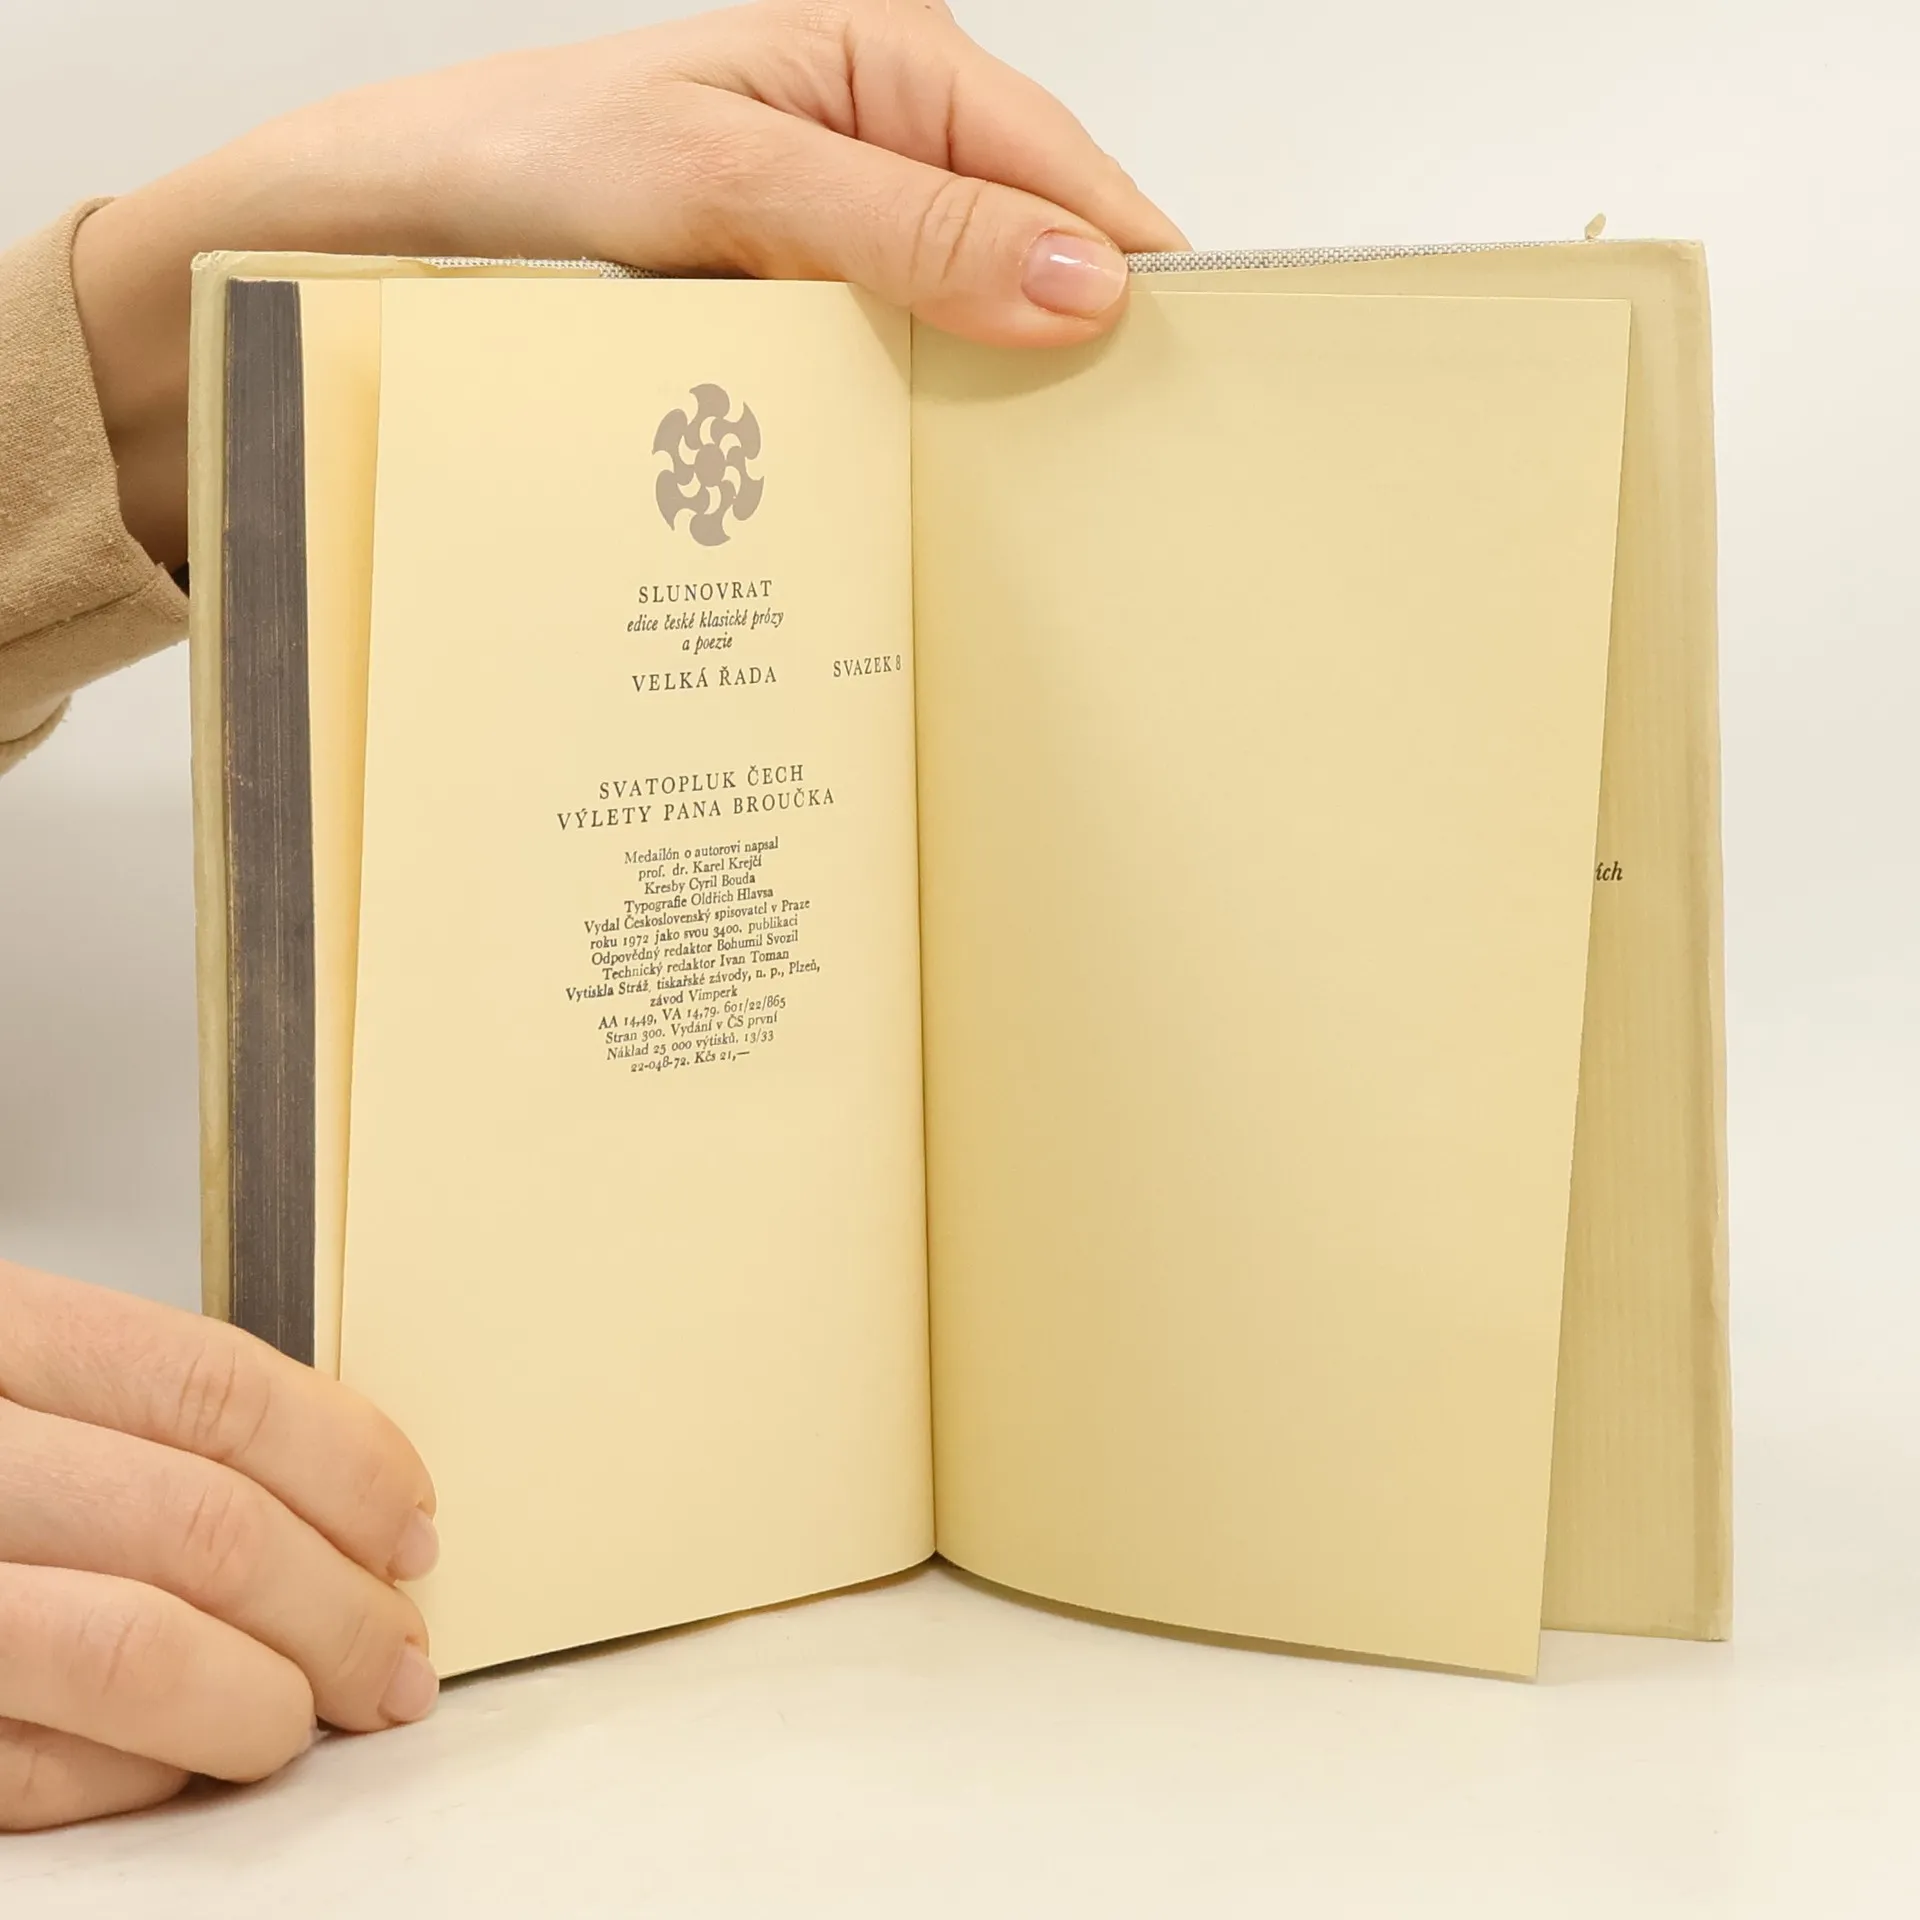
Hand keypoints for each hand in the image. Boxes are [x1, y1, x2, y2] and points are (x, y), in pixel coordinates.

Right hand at [0, 1259, 438, 1831]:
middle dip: (338, 1609)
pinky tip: (177, 1766)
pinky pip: (26, 1768)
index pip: (213, 1390)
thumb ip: (135, 1416)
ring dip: (260, 1703)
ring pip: (132, 1650)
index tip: (413, 1528)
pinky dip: (132, 1777)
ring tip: (310, 1720)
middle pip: (202, 1527)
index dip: (346, 1467)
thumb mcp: (5, 1372)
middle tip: (397, 1658)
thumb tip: (341, 1498)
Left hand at [71, 0, 1186, 569]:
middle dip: (1068, 365)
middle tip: (1115, 484)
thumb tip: (1083, 283)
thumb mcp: (726, 174)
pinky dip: (903, 457)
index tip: (1192, 388)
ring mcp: (829, 267)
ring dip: (983, 430)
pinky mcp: (781, 349)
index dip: (1134, 276)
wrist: (354, 249)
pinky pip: (878, 402)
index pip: (1064, 177)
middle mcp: (872, 168)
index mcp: (886, 73)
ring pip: (956, 351)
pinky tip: (918, 516)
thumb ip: (908, 229)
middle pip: (1026, 272)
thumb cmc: (514, 165)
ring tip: (1032, 523)